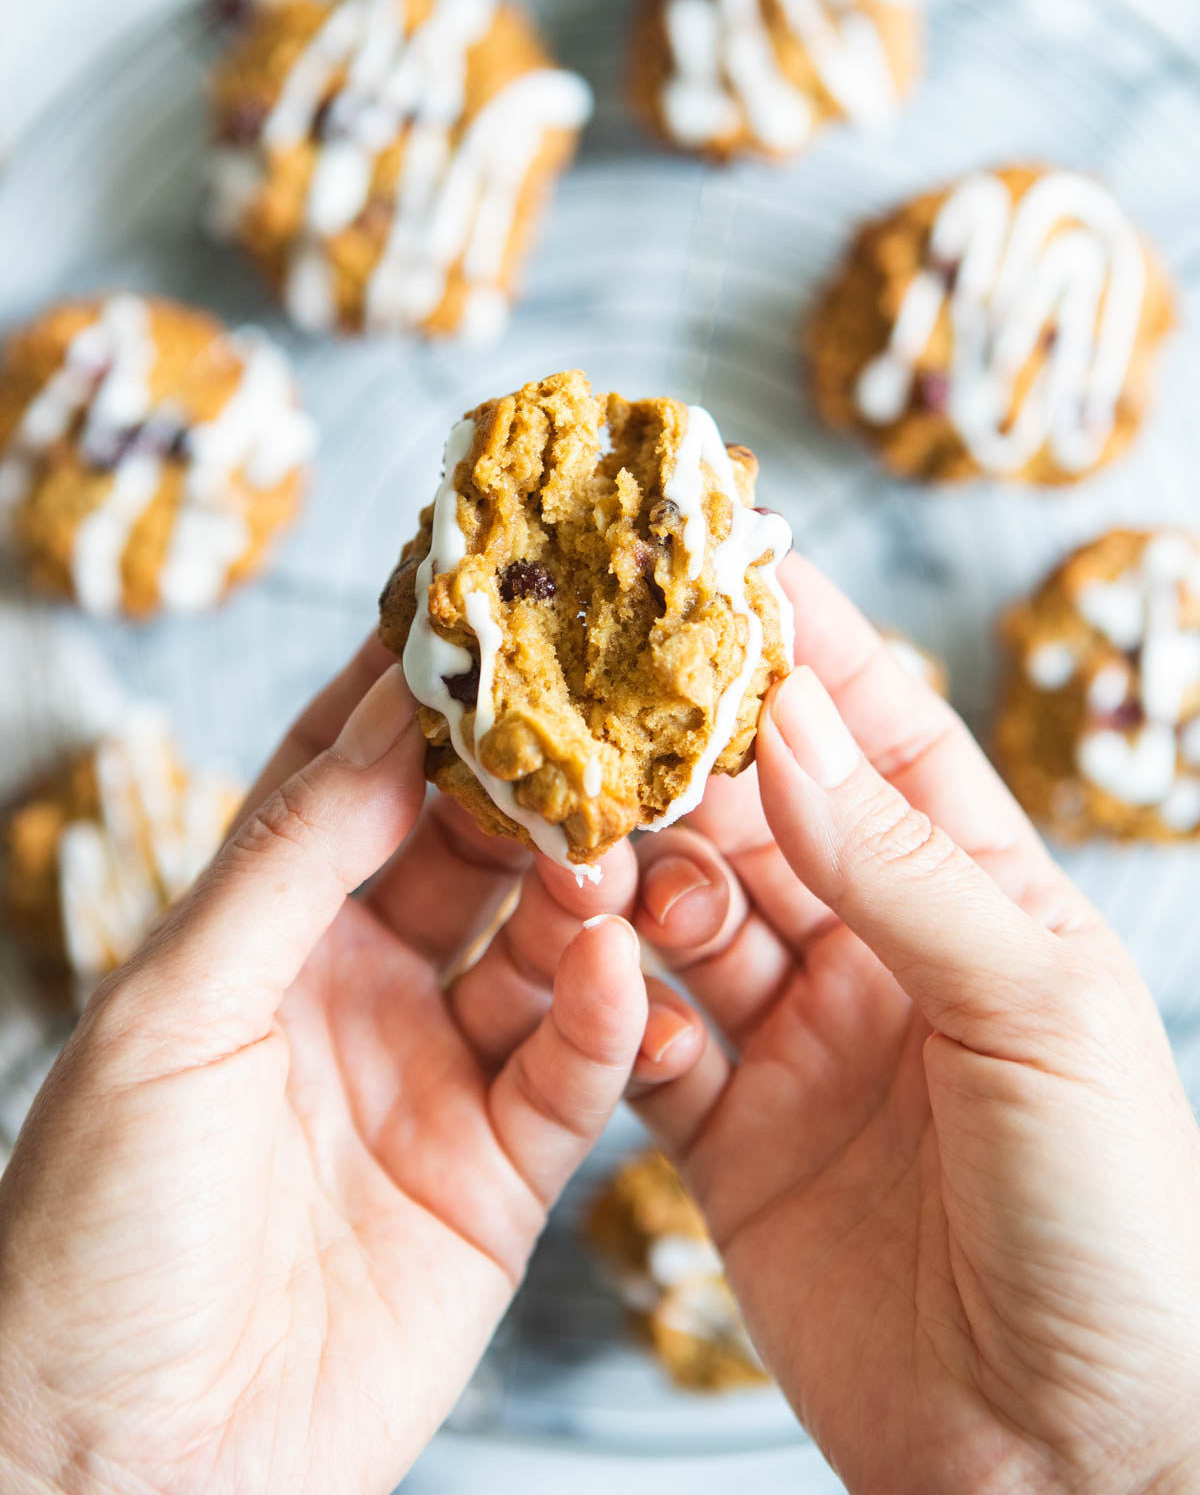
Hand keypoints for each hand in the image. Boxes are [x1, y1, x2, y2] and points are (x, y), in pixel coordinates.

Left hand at [0, 641, 700, 1494]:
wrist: (119, 1467)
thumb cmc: (92, 1232)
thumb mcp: (175, 1010)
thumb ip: (290, 861)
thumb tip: (388, 719)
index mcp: (261, 938)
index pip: (351, 782)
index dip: (412, 695)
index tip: (483, 604)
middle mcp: (356, 992)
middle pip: (468, 853)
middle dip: (529, 781)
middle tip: (597, 706)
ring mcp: (435, 1081)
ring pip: (541, 949)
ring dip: (584, 889)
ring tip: (619, 835)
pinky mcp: (498, 1181)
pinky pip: (575, 1075)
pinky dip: (606, 1014)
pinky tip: (618, 963)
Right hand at [631, 557, 1199, 1494]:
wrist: (1071, 1459)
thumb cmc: (1114, 1222)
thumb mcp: (1030, 1011)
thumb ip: (896, 868)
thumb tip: (786, 720)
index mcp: (976, 896)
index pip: (874, 731)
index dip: (800, 645)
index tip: (716, 561)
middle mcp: (878, 951)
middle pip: (757, 814)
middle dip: (681, 756)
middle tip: (593, 699)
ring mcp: (798, 1042)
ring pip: (682, 917)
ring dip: (630, 880)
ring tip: (582, 849)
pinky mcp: (728, 1140)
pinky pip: (640, 1044)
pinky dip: (606, 1007)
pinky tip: (592, 984)